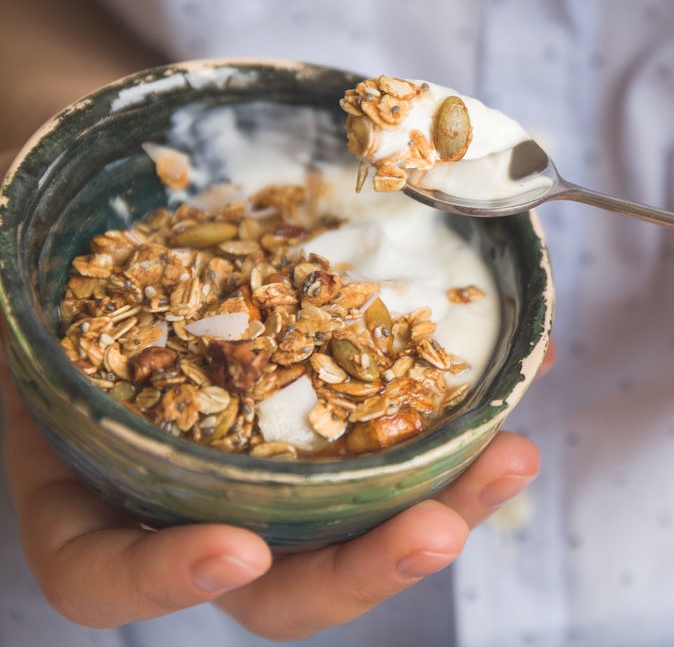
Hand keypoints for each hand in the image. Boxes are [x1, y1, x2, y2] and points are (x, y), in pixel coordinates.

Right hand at [0, 159, 539, 638]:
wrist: (128, 186)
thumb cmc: (52, 225)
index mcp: (88, 471)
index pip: (101, 569)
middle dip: (362, 565)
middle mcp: (187, 485)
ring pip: (360, 518)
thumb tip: (15, 220)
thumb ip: (24, 265)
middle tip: (437, 529)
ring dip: (446, 498)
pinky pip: (409, 430)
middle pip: (273, 577)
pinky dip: (466, 407)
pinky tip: (528, 366)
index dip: (160, 580)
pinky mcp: (342, 406)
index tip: (235, 549)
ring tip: (514, 455)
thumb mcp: (21, 249)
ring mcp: (274, 452)